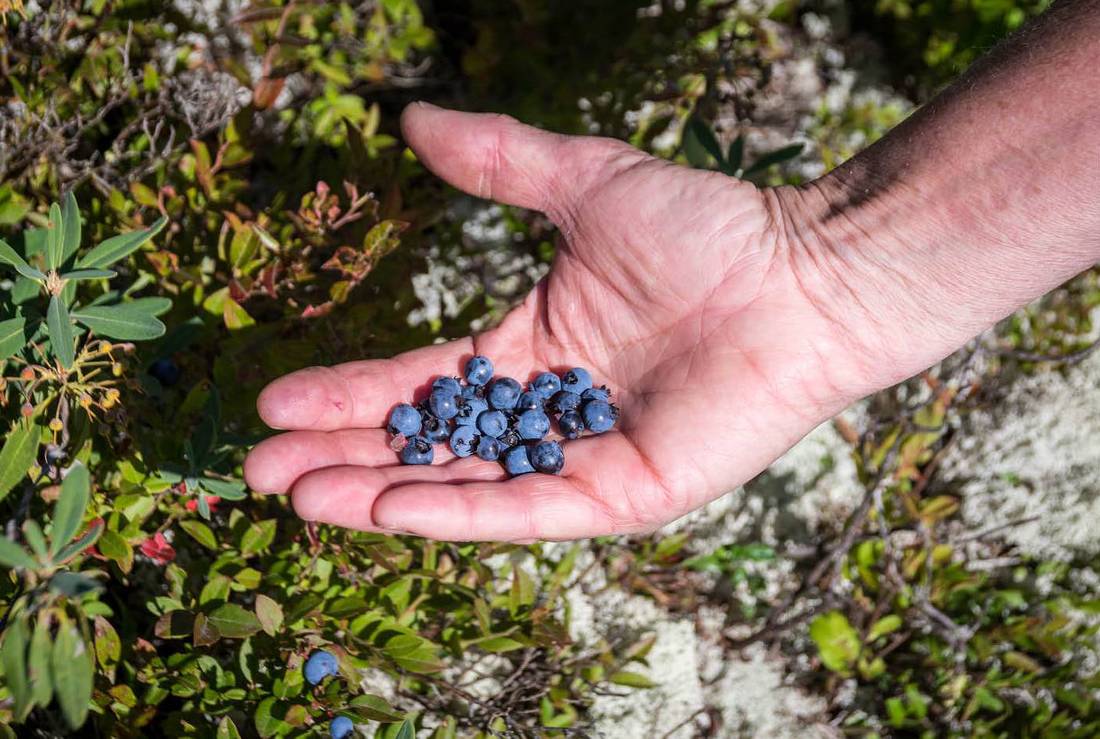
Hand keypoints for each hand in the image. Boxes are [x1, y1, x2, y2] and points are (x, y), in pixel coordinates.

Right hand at [244, 103, 882, 540]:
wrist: (804, 273)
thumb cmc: (708, 229)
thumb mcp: (585, 184)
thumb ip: (500, 162)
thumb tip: (411, 115)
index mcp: (532, 348)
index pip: (421, 379)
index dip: (348, 391)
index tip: (274, 395)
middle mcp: (547, 411)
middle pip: (427, 442)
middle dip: (343, 455)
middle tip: (257, 469)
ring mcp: (583, 458)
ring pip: (464, 483)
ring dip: (379, 492)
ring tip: (298, 497)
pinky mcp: (624, 493)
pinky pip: (529, 507)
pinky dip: (459, 512)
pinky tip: (386, 509)